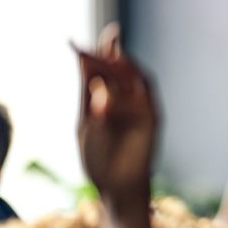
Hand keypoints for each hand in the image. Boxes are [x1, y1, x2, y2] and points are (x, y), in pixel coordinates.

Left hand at [74, 23, 157, 203]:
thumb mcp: (86, 120)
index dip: (95, 52)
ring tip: (105, 57)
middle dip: (110, 52)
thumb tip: (84, 59)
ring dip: (121, 65)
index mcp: (107, 97)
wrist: (115, 185)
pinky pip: (143, 98)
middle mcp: (126, 98)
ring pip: (134, 77)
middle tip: (95, 44)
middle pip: (120, 67)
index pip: (104, 68)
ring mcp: (141, 107)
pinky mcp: (153, 118)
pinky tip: (105, 91)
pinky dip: (125, 93)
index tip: (75, 42)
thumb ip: (88, 93)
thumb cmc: (99, 157)